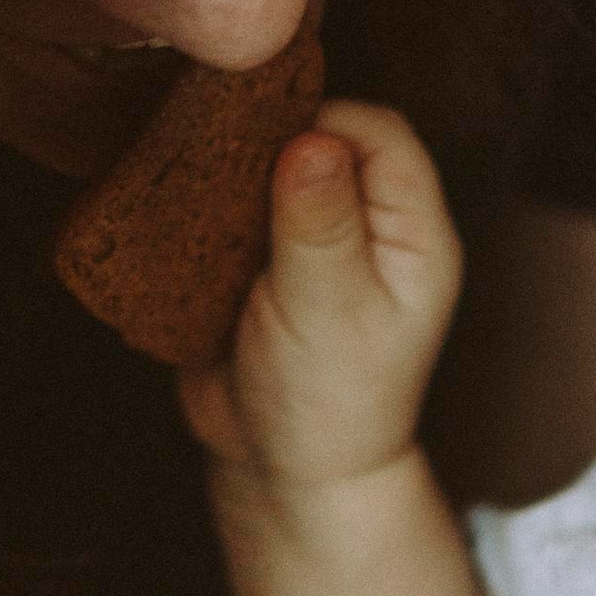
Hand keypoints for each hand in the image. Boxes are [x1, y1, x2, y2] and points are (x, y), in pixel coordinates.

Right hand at [182, 99, 462, 507]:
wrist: (283, 473)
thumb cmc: (326, 403)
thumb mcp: (327, 308)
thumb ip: (320, 223)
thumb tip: (312, 137)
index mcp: (412, 235)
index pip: (379, 133)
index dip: (324, 122)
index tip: (265, 145)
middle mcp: (372, 229)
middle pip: (324, 138)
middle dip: (269, 143)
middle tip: (220, 168)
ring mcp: (318, 243)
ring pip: (274, 168)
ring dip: (231, 175)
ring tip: (196, 197)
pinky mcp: (268, 260)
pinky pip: (238, 208)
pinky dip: (209, 207)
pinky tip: (182, 220)